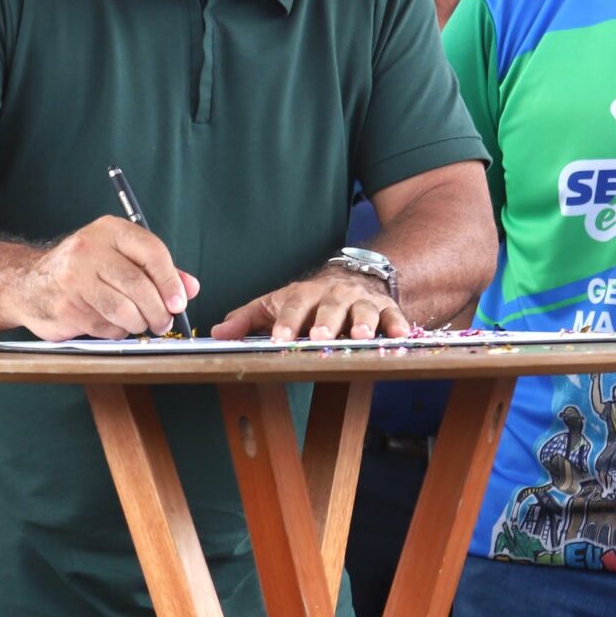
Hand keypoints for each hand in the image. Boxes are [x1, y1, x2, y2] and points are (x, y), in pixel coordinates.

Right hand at [11, 217, 198, 340]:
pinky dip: (116, 331)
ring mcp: (74, 278)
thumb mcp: (118, 258)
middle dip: (158, 310)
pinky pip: (105, 326)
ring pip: (124, 309)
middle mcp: (90, 249)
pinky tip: (112, 324)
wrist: (28, 284)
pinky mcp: (66, 306)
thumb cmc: (83, 270)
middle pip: (139, 285)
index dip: (170, 281)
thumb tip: (190, 288)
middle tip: (164, 323)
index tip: (180, 302)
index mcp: (109, 230)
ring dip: (139, 324)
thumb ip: (156, 270)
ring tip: (140, 325)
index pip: (152, 251)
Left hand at [212, 267, 410, 342]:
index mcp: (305, 295)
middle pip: (330, 308)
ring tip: (361, 337)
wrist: (352, 277)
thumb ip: (247, 320)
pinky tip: (399, 335)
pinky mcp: (386, 309)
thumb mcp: (274, 304)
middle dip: (326, 323)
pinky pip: (394, 315)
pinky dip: (397, 324)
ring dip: (363, 323)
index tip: (279, 339)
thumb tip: (216, 335)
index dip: (286, 323)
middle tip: (320, 338)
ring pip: (364, 310)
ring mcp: (362, 301)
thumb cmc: (307, 299)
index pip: (293, 307)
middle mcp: (334, 295)